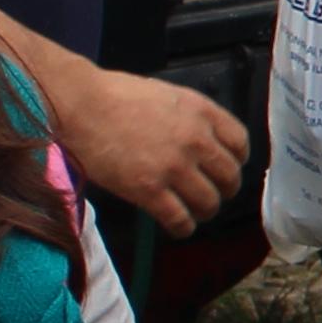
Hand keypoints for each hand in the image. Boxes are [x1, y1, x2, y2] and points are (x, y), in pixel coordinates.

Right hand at [52, 64, 244, 235]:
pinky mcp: (149, 190)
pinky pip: (179, 219)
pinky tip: (178, 227)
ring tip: (194, 212)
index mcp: (201, 111)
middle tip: (212, 194)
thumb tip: (198, 140)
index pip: (240, 142)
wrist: (81, 106)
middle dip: (224, 189)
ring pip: (209, 202)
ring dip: (205, 211)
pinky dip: (183, 228)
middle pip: (230, 176)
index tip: (228, 167)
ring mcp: (174, 167)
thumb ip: (188, 117)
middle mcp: (195, 140)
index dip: (236, 159)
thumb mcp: (165, 95)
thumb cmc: (114, 95)